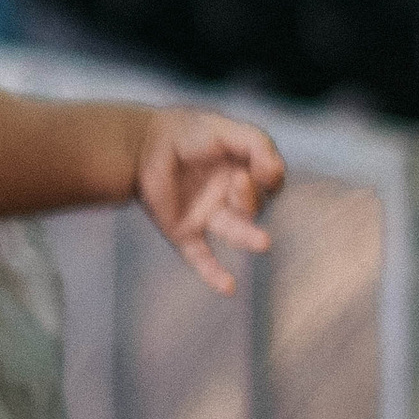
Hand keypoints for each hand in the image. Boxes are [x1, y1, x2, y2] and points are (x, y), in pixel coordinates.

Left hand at [136, 108, 283, 296]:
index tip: (260, 168)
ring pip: (235, 232)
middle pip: (254, 208)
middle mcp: (227, 197)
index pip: (270, 185)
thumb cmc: (186, 133)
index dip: (269, 178)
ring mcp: (206, 216)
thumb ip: (257, 145)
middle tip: (237, 182)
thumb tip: (276, 176)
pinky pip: (202, 258)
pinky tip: (228, 288)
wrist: (141, 143)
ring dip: (248, 238)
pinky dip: (214, 274)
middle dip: (249, 198)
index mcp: (242, 173)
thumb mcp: (226, 130)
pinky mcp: (184, 232)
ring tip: (264, 242)